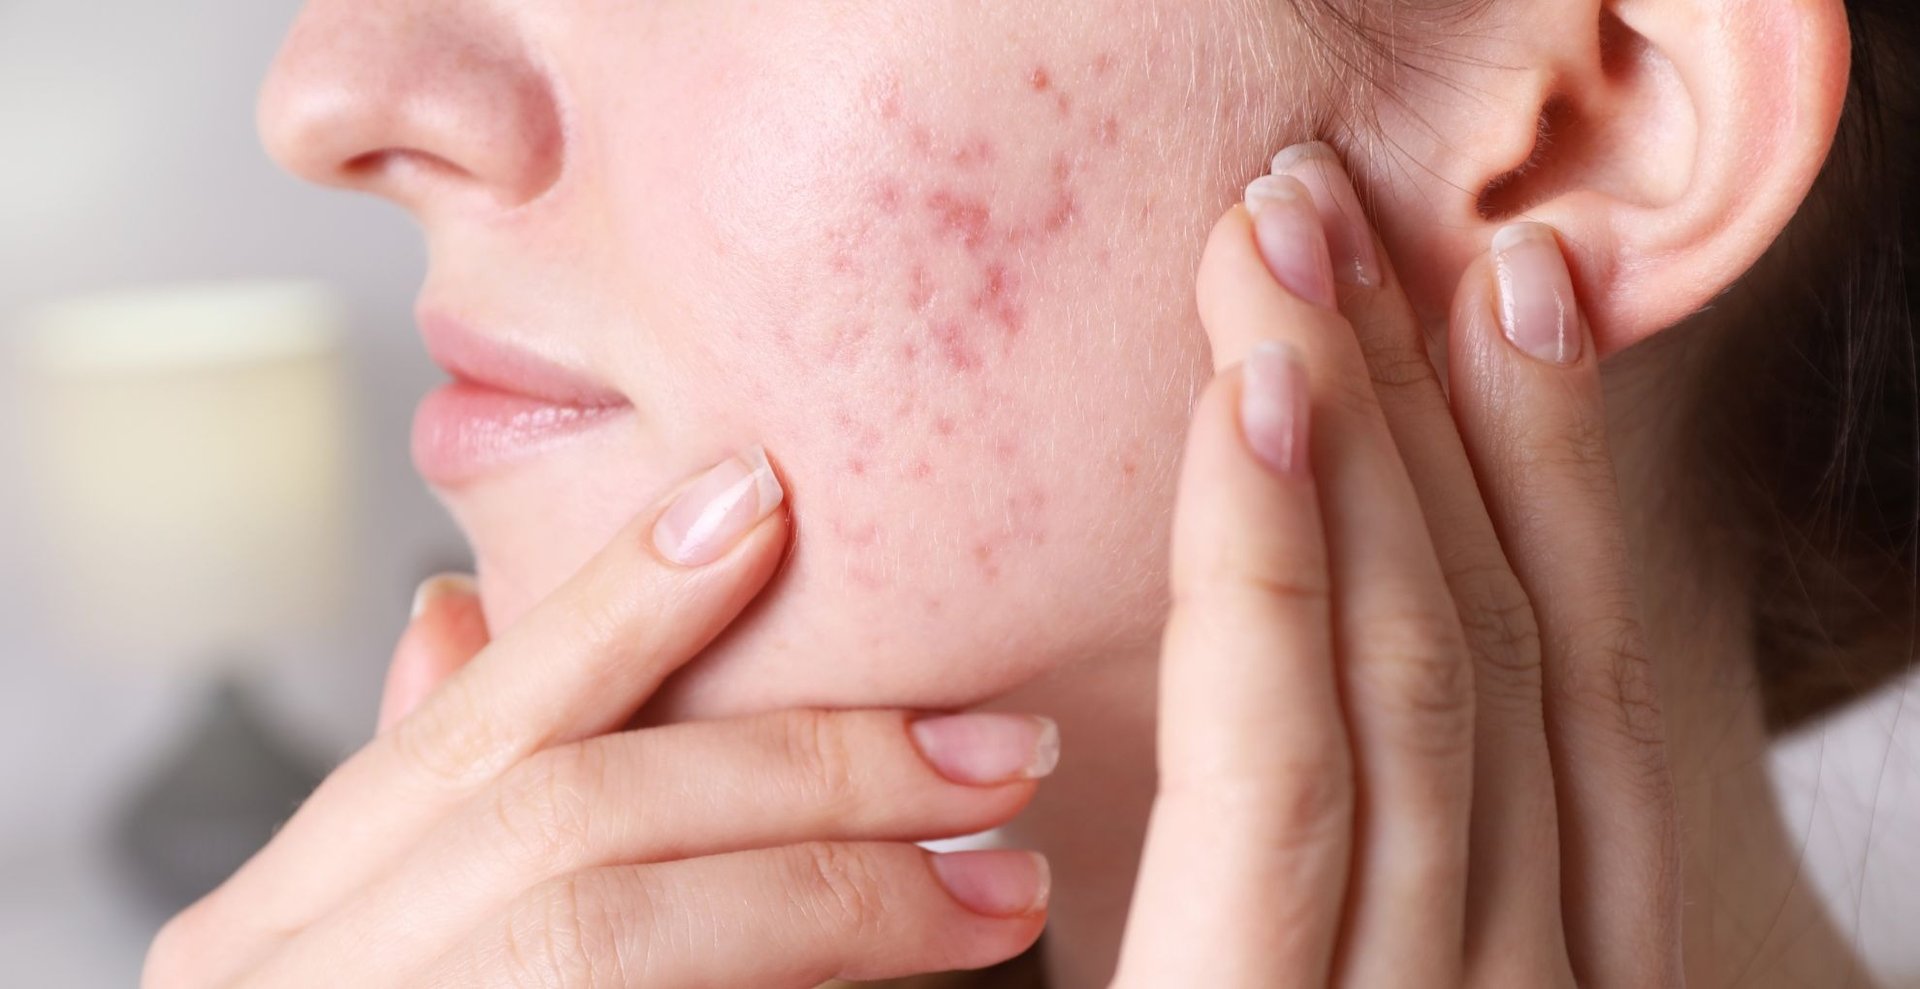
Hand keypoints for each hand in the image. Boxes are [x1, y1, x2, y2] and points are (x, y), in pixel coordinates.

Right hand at [144, 448, 1055, 987]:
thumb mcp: (363, 948)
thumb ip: (423, 809)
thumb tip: (446, 611)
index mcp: (263, 936)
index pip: (468, 729)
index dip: (614, 607)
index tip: (764, 500)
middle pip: (566, 817)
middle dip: (799, 764)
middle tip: (996, 746)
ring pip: (608, 926)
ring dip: (831, 886)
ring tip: (1002, 875)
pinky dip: (796, 986)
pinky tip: (921, 972)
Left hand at [1114, 146, 1680, 986]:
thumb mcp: (1297, 974)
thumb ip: (1339, 853)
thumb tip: (1314, 632)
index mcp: (1557, 975)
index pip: (1574, 690)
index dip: (1553, 467)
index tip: (1508, 286)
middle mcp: (1529, 987)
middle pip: (1501, 646)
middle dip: (1432, 398)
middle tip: (1335, 214)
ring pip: (1418, 669)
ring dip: (1357, 428)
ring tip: (1279, 247)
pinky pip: (1281, 763)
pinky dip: (1270, 567)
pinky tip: (1253, 399)